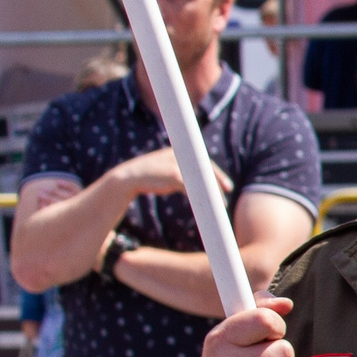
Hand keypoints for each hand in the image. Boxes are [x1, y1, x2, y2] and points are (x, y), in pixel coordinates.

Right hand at [115, 147, 230, 200]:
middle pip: (206, 168)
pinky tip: (205, 204)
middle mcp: (180, 155)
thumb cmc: (150, 177)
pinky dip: (201, 195)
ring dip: (212, 190)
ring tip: (219, 202)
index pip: (204, 162)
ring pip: (201, 177)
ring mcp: (177, 163)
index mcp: (179, 152)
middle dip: (218, 181)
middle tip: (228, 192)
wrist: (128, 179)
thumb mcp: (168, 172)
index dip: (217, 174)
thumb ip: (182, 174)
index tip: (227, 186)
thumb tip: (196, 186)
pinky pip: (193, 185)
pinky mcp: (173, 174)